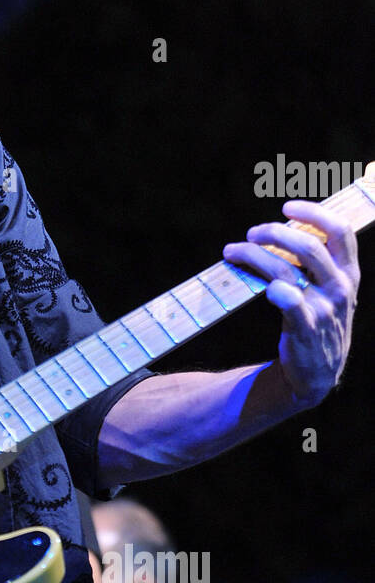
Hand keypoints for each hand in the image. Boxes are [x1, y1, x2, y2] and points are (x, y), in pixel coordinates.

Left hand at [222, 200, 359, 406]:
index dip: (314, 213)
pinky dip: (275, 288)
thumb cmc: (318, 323)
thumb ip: (319, 263)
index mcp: (349, 273)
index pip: (340, 231)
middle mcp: (340, 288)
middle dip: (275, 232)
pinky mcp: (305, 329)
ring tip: (234, 250)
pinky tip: (260, 284)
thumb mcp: (331, 291)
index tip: (287, 207)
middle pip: (309, 245)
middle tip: (251, 233)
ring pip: (288, 269)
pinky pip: (290, 302)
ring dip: (256, 255)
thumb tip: (287, 228)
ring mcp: (324, 309)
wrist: (316, 374)